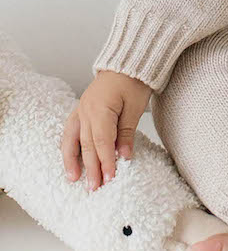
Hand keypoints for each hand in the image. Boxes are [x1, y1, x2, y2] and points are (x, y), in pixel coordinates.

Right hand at [61, 70, 152, 190]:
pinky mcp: (81, 110)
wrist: (127, 62)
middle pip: (87, 144)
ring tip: (74, 179)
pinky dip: (69, 147)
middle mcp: (86, 110)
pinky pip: (71, 131)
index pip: (102, 141)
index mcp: (100, 108)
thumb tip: (125, 157)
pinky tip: (70, 159)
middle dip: (91, 167)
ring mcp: (81, 110)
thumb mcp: (135, 106)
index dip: (106, 161)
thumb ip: (127, 132)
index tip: (110, 178)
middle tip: (95, 188)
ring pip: (74, 140)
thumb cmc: (134, 80)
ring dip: (74, 161)